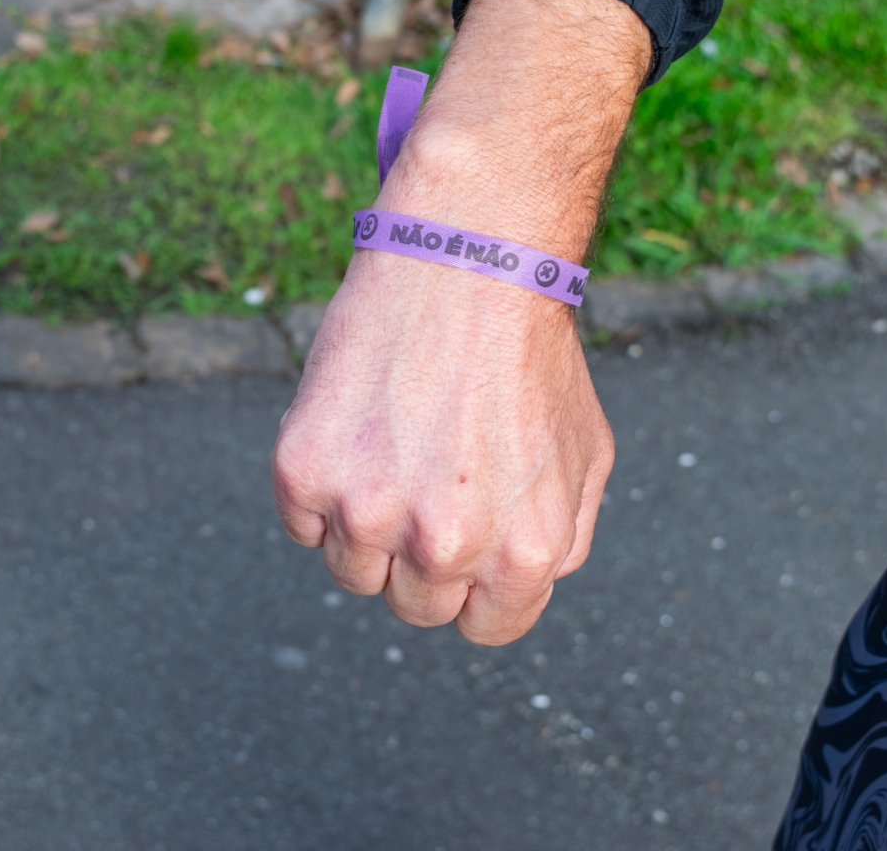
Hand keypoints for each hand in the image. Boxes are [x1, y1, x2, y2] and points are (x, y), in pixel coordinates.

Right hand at [272, 0, 650, 643]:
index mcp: (526, 553)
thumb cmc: (530, 353)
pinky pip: (301, 524)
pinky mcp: (304, 471)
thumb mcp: (585, 456)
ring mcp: (369, 510)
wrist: (466, 258)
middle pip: (415, 607)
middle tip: (429, 481)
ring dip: (368, 525)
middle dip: (422, 558)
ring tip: (395, 447)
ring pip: (352, 571)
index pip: (486, 629)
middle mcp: (446, 544)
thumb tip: (516, 586)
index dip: (477, 585)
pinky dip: (322, 487)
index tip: (467, 541)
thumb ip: (561, 540)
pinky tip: (357, 426)